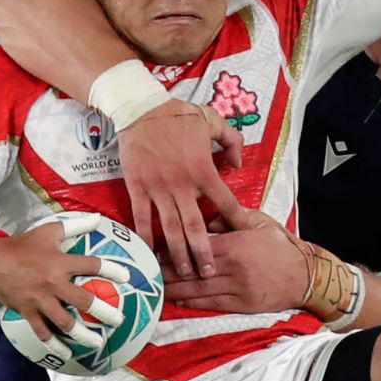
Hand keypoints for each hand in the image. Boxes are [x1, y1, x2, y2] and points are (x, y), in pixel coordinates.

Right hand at [0, 214, 127, 342]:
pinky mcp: (28, 312)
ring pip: (65, 322)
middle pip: (83, 301)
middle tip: (118, 319)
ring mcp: (40, 300)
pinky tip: (67, 353)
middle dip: (104, 312)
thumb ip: (75, 226)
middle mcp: (52, 283)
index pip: (92, 266)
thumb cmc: (22, 246)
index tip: (126, 277)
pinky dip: (55, 345)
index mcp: (60, 262)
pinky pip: (43, 333)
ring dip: (83, 334)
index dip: (112, 270)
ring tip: (97, 342)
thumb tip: (97, 218)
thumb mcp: (48, 231)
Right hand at [117, 99, 245, 278]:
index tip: (243, 237)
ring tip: (183, 272)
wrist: (140, 107)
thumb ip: (232, 140)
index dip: (236, 221)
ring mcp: (158, 188)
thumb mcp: (212, 119)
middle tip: (209, 273)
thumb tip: (239, 164)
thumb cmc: (177, 114)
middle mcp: (182, 184)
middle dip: (204, 252)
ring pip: (170, 229)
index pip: (225, 202)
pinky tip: (150, 255)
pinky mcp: (137, 187)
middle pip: (196, 226)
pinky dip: (146, 238)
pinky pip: (142, 218)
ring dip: (177, 253)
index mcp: (203, 170)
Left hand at [163, 206, 310, 313]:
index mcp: (236, 245)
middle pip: (192, 271)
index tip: (156, 250)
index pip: (198, 248)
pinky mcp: (242, 305)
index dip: (175, 250)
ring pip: (198, 290)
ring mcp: (238, 289)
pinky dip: (192, 302)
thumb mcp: (259, 222)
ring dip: (174, 289)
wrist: (307, 275)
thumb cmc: (282, 246)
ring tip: (155, 287)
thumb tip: (206, 220)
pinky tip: (177, 299)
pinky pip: (211, 304)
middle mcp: (234, 269)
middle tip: (146, 272)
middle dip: (167, 272)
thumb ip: (231, 218)